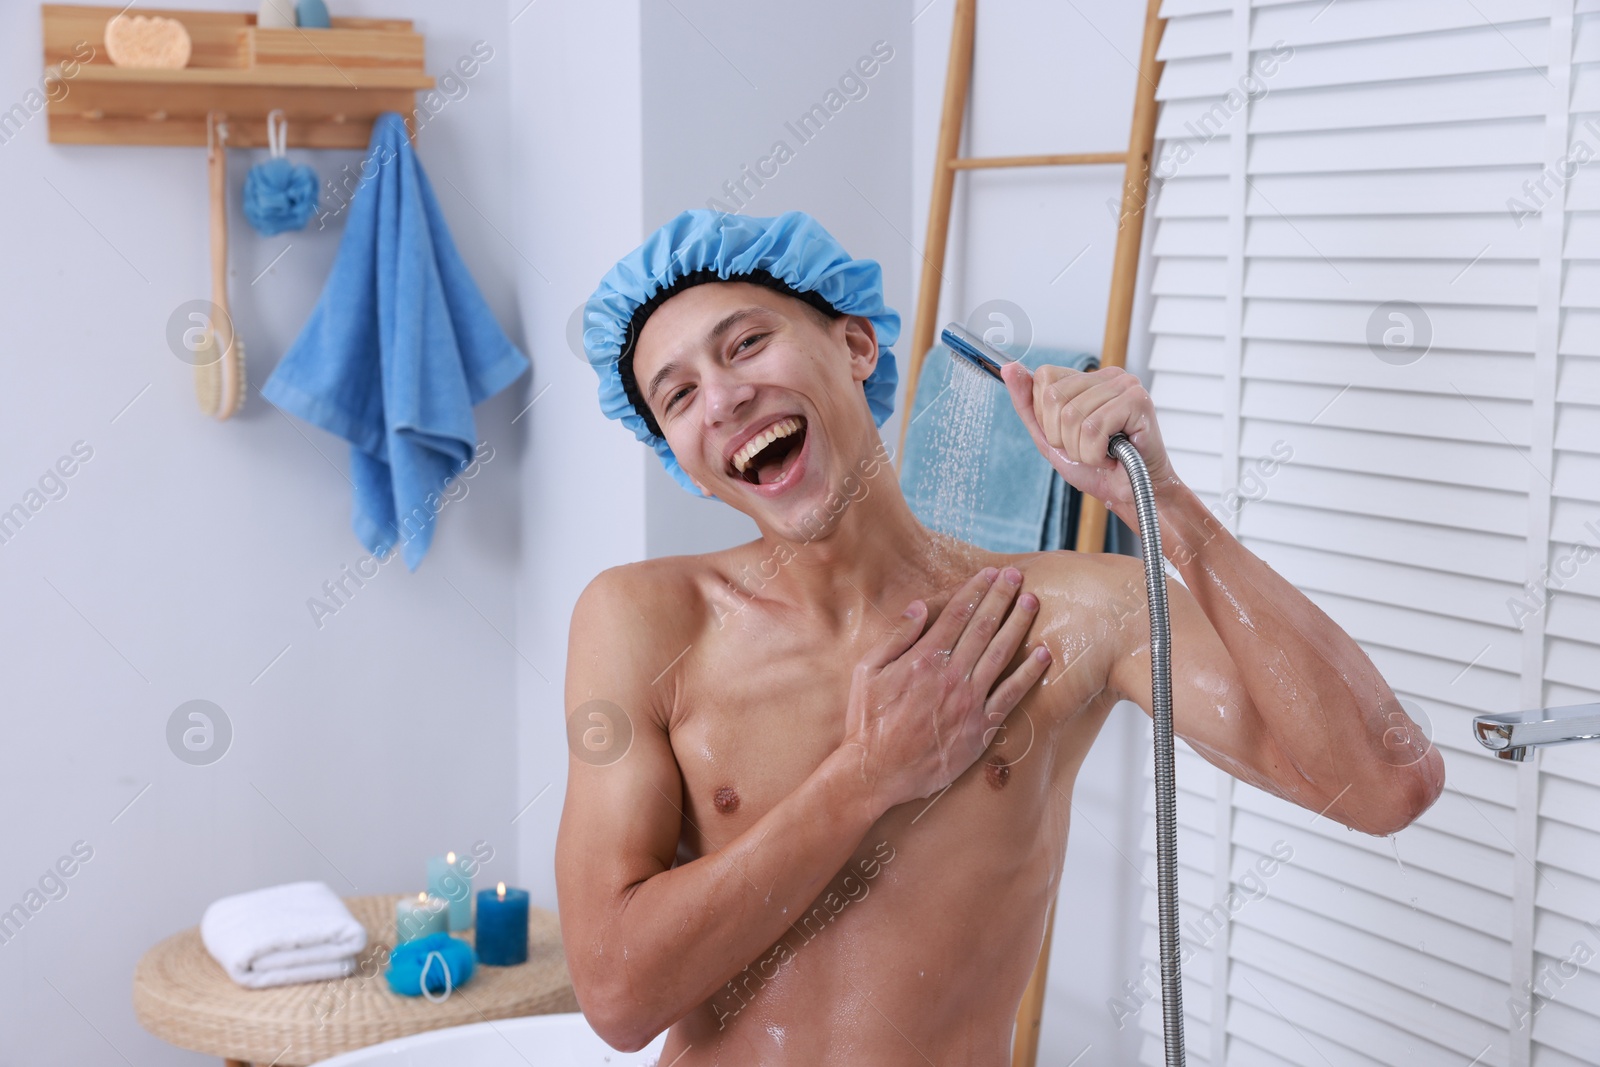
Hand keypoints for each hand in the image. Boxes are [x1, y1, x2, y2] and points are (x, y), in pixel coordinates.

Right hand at [838, 566, 1051, 815]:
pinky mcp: (980, 727)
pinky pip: (1011, 695)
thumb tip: (919, 607)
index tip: (990, 574)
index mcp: (923, 658)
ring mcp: (969, 701)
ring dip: (1019, 625)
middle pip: (984, 627)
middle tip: (1017, 577)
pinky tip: (1042, 655)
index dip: (976, 590)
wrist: (877, 771)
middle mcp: (951, 675)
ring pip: (1002, 653)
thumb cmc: (868, 721)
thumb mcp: (867, 671)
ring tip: (1032, 603)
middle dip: (1002, 597)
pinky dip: (1029, 673)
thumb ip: (896, 637)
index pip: (957, 614)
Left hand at [1000, 361, 1181, 523]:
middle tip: (1086, 447)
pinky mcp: (1138, 402)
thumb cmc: (1096, 467)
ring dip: (1081, 449)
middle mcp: (1108, 375)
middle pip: (1054, 397)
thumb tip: (1009, 369)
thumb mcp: (1049, 437)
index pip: (1044, 378)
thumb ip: (1027, 404)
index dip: (1047, 417)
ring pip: (1073, 416)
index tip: (1069, 435)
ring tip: (1101, 453)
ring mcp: (1125, 386)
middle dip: (1062, 436)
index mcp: (1087, 378)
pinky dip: (1096, 454)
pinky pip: (1093, 428)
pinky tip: (1112, 455)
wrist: (1128, 494)